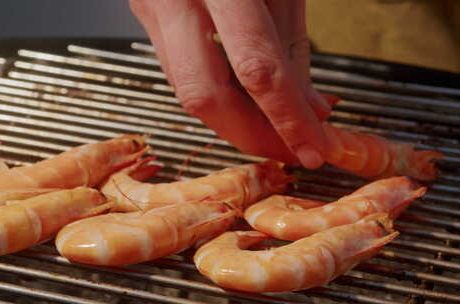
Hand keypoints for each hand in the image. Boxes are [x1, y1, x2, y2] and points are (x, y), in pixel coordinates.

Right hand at [130, 0, 331, 167]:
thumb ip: (292, 48)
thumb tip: (309, 110)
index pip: (256, 67)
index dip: (287, 118)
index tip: (313, 149)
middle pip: (204, 96)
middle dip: (252, 136)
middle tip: (291, 150)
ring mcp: (150, 6)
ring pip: (188, 91)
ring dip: (237, 121)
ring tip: (276, 128)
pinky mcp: (146, 15)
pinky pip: (181, 72)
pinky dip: (219, 97)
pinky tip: (246, 101)